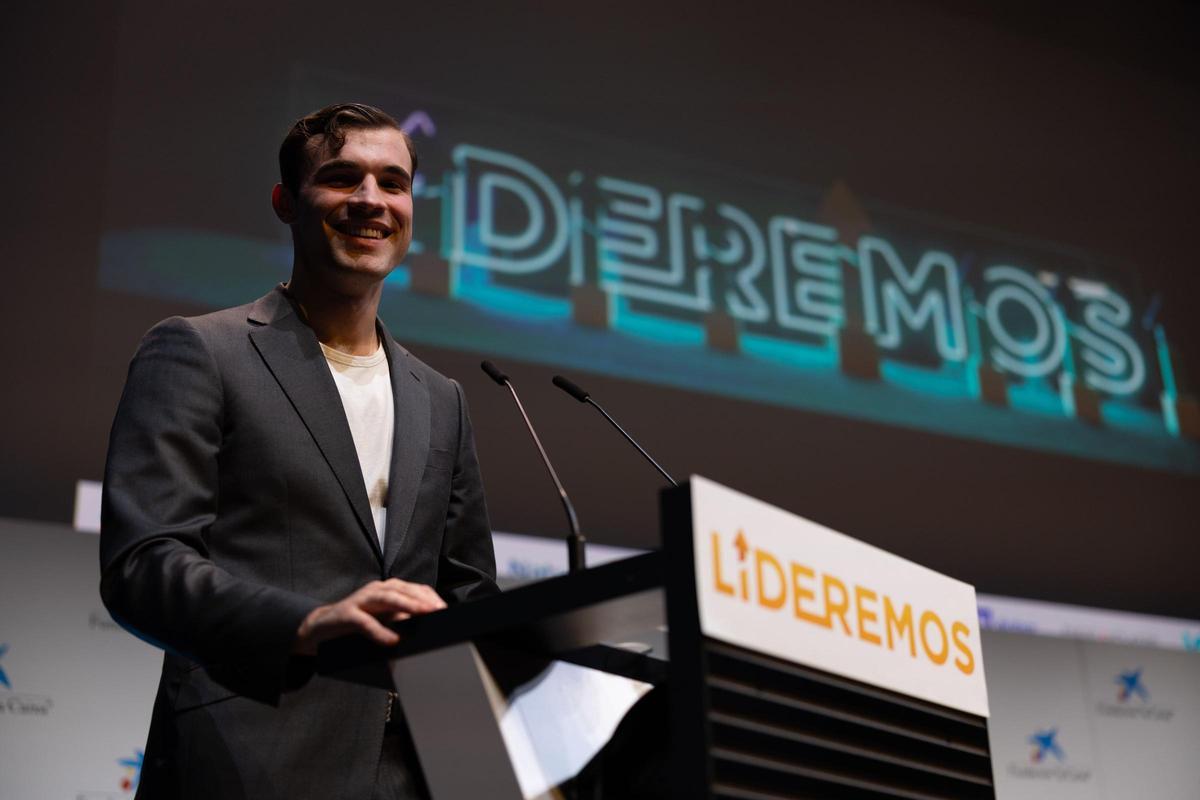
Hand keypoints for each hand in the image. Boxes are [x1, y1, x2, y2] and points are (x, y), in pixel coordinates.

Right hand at [293, 579, 446, 654]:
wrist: (321, 627)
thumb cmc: (357, 624)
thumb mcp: (383, 620)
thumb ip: (401, 621)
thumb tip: (425, 630)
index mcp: (387, 590)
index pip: (414, 589)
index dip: (430, 597)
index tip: (445, 609)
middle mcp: (376, 590)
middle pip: (404, 590)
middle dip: (423, 600)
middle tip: (440, 611)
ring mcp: (361, 600)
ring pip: (388, 598)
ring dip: (408, 606)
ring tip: (425, 615)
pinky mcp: (346, 614)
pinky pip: (366, 622)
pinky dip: (380, 632)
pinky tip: (393, 640)